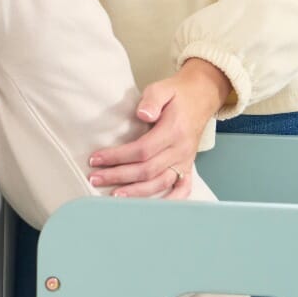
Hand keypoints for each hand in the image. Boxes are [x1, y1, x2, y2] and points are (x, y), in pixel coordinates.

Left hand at [87, 59, 231, 199]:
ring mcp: (186, 160)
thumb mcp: (162, 88)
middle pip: (147, 170)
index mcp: (173, 131)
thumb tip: (143, 113)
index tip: (96, 159)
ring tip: (114, 195)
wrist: (201, 96)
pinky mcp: (188, 166)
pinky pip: (183, 189)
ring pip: (160, 183)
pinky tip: (153, 208)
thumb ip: (152, 100)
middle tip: (96, 178)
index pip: (142, 150)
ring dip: (136, 192)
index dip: (118, 157)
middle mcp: (180, 149)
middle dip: (119, 176)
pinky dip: (170, 201)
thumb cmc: (177, 94)